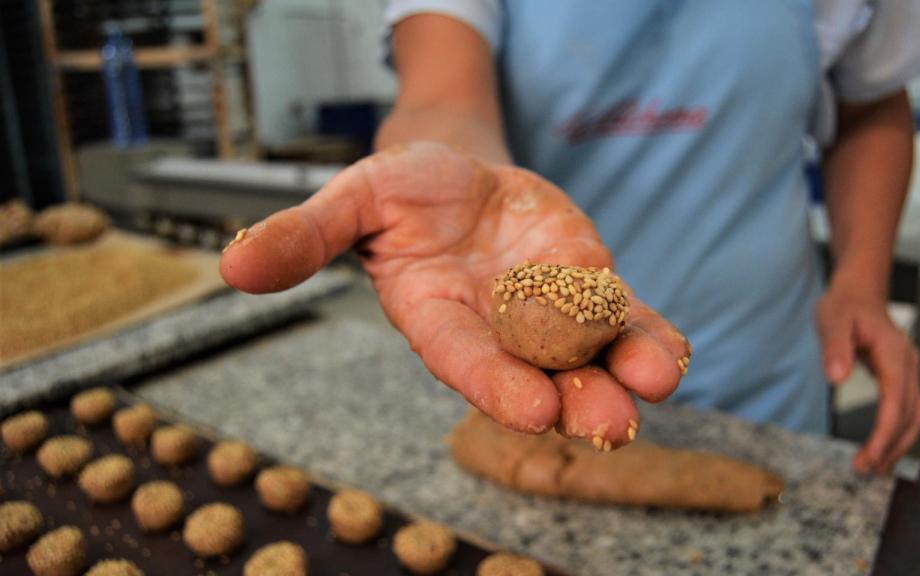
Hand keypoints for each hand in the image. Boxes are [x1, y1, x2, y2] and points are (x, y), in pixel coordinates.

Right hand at [221, 142, 690, 447]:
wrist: (458, 177)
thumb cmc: (402, 191)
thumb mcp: (351, 199)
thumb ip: (305, 236)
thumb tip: (232, 266)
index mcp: (437, 319)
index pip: (463, 358)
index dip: (493, 382)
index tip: (529, 407)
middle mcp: (496, 331)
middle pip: (536, 375)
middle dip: (573, 401)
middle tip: (607, 421)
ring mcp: (548, 315)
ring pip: (588, 356)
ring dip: (622, 374)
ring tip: (652, 383)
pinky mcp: (588, 290)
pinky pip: (622, 320)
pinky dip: (646, 337)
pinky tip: (669, 353)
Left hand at [817, 284, 919, 473]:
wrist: (859, 292)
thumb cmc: (844, 304)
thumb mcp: (832, 320)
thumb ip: (834, 347)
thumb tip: (837, 377)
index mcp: (894, 353)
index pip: (896, 401)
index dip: (885, 432)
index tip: (871, 456)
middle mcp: (909, 365)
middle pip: (910, 414)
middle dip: (891, 446)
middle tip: (866, 469)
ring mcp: (910, 372)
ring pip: (915, 416)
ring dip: (898, 444)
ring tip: (875, 466)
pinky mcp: (903, 378)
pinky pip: (908, 410)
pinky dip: (898, 432)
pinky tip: (882, 448)